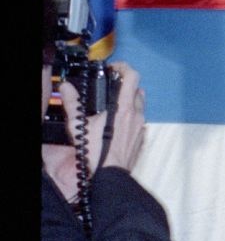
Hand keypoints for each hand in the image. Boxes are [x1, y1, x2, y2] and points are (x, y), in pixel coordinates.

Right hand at [45, 62, 147, 198]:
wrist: (109, 173)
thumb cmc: (96, 151)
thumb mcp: (79, 125)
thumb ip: (73, 104)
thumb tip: (67, 88)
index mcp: (124, 107)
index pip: (132, 76)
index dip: (123, 67)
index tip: (113, 68)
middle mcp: (136, 114)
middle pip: (137, 89)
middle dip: (125, 85)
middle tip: (111, 87)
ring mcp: (141, 125)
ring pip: (140, 104)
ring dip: (129, 100)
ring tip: (112, 105)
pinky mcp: (141, 136)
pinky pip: (139, 119)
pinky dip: (131, 116)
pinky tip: (117, 123)